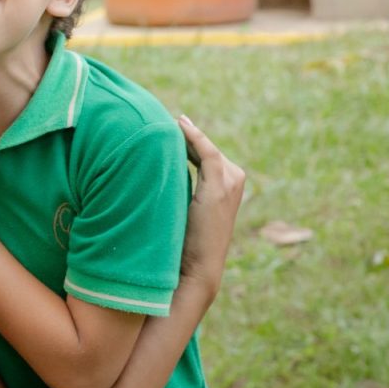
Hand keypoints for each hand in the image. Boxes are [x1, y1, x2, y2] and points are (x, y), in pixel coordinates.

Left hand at [174, 114, 245, 296]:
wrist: (198, 266)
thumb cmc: (186, 243)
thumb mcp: (184, 210)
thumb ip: (179, 190)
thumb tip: (154, 175)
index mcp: (227, 185)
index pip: (206, 155)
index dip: (188, 141)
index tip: (168, 127)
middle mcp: (234, 180)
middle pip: (206, 149)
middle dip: (185, 136)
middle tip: (161, 120)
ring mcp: (230, 183)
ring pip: (206, 148)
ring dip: (187, 134)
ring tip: (166, 122)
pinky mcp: (220, 187)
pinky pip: (207, 153)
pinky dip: (194, 137)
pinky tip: (178, 126)